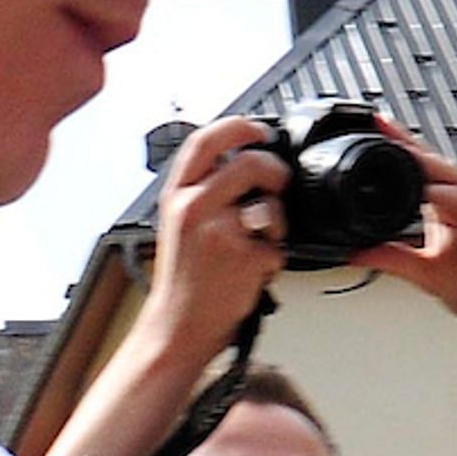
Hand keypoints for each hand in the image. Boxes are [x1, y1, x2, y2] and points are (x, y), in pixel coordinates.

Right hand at [139, 115, 286, 363]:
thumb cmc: (182, 282)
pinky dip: (275, 258)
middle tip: (277, 184)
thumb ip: (204, 192)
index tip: (258, 130)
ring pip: (271, 205)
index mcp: (177, 197)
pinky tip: (255, 269)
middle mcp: (194, 209)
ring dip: (277, 221)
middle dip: (274, 171)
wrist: (177, 328)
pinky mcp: (244, 260)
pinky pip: (279, 245)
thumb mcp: (179, 225)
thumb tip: (242, 165)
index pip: (206, 141)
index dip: (238, 127)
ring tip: (260, 240)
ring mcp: (220, 234)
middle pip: (250, 163)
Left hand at [351, 145, 456, 336]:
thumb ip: (394, 260)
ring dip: (429, 166)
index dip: (400, 153)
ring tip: (401, 152)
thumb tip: (358, 253)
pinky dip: (455, 199)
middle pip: (437, 167)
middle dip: (410, 147)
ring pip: (455, 179)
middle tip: (382, 126)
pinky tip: (434, 193)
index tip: (374, 132)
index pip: (423, 174)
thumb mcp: (428, 274)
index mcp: (452, 208)